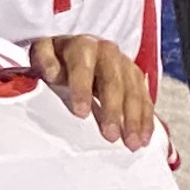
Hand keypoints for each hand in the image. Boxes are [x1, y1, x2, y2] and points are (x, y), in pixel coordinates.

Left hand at [31, 36, 157, 148]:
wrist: (75, 48)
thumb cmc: (56, 57)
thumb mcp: (43, 52)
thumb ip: (44, 60)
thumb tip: (52, 73)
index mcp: (82, 46)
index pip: (83, 67)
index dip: (82, 89)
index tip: (81, 113)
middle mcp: (107, 52)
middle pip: (113, 82)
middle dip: (113, 110)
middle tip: (110, 135)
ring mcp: (124, 64)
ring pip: (133, 92)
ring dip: (134, 119)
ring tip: (131, 143)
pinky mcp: (136, 77)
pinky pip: (145, 99)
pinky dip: (146, 120)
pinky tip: (144, 137)